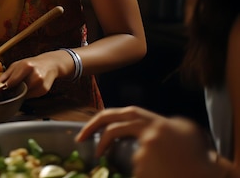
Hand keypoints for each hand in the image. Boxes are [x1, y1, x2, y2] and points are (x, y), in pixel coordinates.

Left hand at [0, 52, 59, 97]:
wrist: (50, 64)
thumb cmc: (32, 64)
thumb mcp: (18, 64)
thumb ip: (7, 74)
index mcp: (27, 66)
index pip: (12, 81)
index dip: (5, 86)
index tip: (0, 89)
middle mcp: (35, 75)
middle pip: (18, 89)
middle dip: (13, 90)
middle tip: (10, 88)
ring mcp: (40, 84)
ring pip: (24, 94)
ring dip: (20, 92)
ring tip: (21, 85)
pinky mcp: (44, 90)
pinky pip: (31, 96)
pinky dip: (27, 93)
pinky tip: (29, 86)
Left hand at [76, 106, 215, 177]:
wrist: (206, 172)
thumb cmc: (193, 150)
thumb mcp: (176, 127)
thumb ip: (154, 122)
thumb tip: (136, 123)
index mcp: (149, 119)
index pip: (113, 115)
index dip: (95, 123)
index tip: (83, 133)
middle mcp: (145, 131)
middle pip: (110, 128)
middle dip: (92, 134)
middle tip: (81, 142)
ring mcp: (144, 150)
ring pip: (129, 157)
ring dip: (140, 163)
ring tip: (161, 167)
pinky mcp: (144, 167)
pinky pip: (137, 171)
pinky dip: (146, 173)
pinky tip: (162, 172)